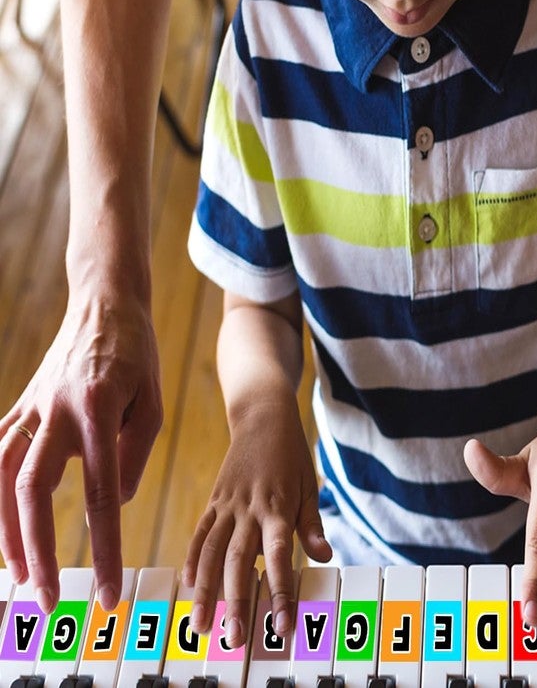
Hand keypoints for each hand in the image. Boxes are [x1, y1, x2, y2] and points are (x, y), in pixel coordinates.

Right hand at [0, 291, 161, 612]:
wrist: (104, 303)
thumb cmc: (137, 355)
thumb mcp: (155, 401)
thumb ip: (135, 454)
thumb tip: (116, 503)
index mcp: (100, 408)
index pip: (102, 493)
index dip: (104, 548)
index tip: (108, 590)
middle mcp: (57, 410)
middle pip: (33, 491)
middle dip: (38, 551)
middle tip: (48, 598)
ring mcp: (32, 406)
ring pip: (0, 475)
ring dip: (4, 530)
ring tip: (17, 573)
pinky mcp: (21, 403)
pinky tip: (0, 524)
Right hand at [182, 393, 331, 644]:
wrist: (262, 416)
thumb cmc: (291, 454)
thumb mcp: (309, 484)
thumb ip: (312, 523)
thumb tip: (325, 557)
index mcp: (278, 506)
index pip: (280, 555)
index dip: (281, 590)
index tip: (282, 624)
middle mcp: (250, 508)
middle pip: (239, 560)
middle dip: (236, 601)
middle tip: (235, 638)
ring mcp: (228, 505)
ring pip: (211, 551)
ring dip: (205, 590)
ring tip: (201, 625)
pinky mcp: (214, 500)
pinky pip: (199, 532)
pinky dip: (191, 559)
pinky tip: (187, 585)